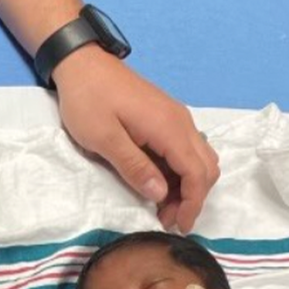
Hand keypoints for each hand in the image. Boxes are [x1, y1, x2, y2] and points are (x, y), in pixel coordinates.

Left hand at [52, 47, 219, 232]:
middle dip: (192, 198)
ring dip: (187, 184)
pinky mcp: (166, 115)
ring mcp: (175, 116)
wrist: (82, 62)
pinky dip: (179, 169)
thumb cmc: (88, 99)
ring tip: (161, 203)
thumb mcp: (104, 138)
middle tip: (166, 218)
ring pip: (199, 157)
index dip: (192, 204)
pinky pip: (186, 147)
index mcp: (169, 128)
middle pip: (206, 167)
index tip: (178, 226)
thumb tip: (161, 194)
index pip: (198, 174)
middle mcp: (181, 121)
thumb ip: (134, 167)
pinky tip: (157, 180)